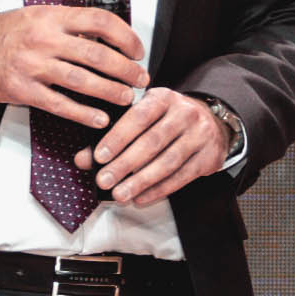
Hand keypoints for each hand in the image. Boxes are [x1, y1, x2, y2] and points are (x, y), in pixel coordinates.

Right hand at [0, 3, 153, 126]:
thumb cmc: (12, 33)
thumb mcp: (41, 16)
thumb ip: (73, 24)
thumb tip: (112, 37)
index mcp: (53, 17)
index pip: (100, 22)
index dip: (126, 37)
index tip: (137, 50)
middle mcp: (45, 40)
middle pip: (97, 55)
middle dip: (125, 69)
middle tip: (140, 78)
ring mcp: (34, 66)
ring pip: (83, 81)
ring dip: (110, 92)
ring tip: (127, 98)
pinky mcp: (25, 90)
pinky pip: (61, 105)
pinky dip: (84, 114)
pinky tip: (101, 118)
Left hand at [84, 87, 236, 207]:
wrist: (211, 122)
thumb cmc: (166, 120)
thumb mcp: (142, 117)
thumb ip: (112, 136)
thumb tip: (82, 160)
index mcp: (163, 97)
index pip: (138, 117)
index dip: (117, 138)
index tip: (98, 157)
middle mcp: (185, 113)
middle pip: (152, 142)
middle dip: (125, 164)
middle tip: (104, 181)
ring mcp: (200, 135)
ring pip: (167, 162)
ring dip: (140, 181)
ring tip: (119, 194)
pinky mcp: (209, 157)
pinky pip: (181, 177)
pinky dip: (159, 190)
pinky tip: (141, 198)